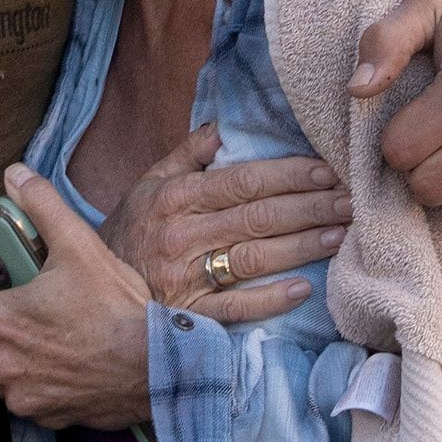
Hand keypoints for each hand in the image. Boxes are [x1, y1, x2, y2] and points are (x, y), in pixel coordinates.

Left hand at [0, 168, 154, 430]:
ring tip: (25, 351)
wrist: (159, 364)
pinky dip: (37, 391)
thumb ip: (43, 206)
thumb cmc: (116, 307)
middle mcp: (1, 366)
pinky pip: (29, 407)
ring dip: (0, 372)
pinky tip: (59, 372)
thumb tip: (15, 173)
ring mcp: (24, 398)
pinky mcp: (50, 418)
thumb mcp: (79, 245)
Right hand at [97, 125, 342, 318]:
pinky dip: (269, 298)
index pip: (243, 181)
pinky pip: (235, 307)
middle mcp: (182, 234)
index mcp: (176, 197)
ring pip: (254, 257)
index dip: (288, 176)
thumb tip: (222, 126)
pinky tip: (303, 288)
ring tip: (340, 235)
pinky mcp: (189, 314)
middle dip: (310, 207)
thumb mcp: (147, 186)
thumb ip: (186, 155)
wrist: (91, 294)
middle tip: (351, 201)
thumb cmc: (128, 234)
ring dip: (302, 246)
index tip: (326, 172)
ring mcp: (186, 277)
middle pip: (257, 217)